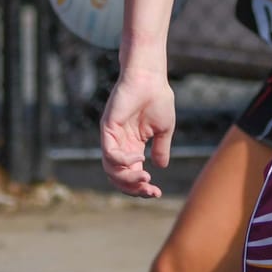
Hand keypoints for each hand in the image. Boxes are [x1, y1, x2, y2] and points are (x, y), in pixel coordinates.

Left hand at [99, 67, 175, 197]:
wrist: (150, 78)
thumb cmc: (158, 98)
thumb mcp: (164, 130)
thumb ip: (161, 149)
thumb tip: (161, 167)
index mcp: (132, 146)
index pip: (131, 173)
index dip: (142, 187)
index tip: (157, 193)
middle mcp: (120, 144)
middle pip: (119, 177)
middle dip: (134, 188)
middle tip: (150, 190)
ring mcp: (112, 137)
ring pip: (111, 170)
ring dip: (128, 178)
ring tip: (145, 176)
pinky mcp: (107, 128)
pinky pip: (109, 153)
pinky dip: (123, 161)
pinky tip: (139, 159)